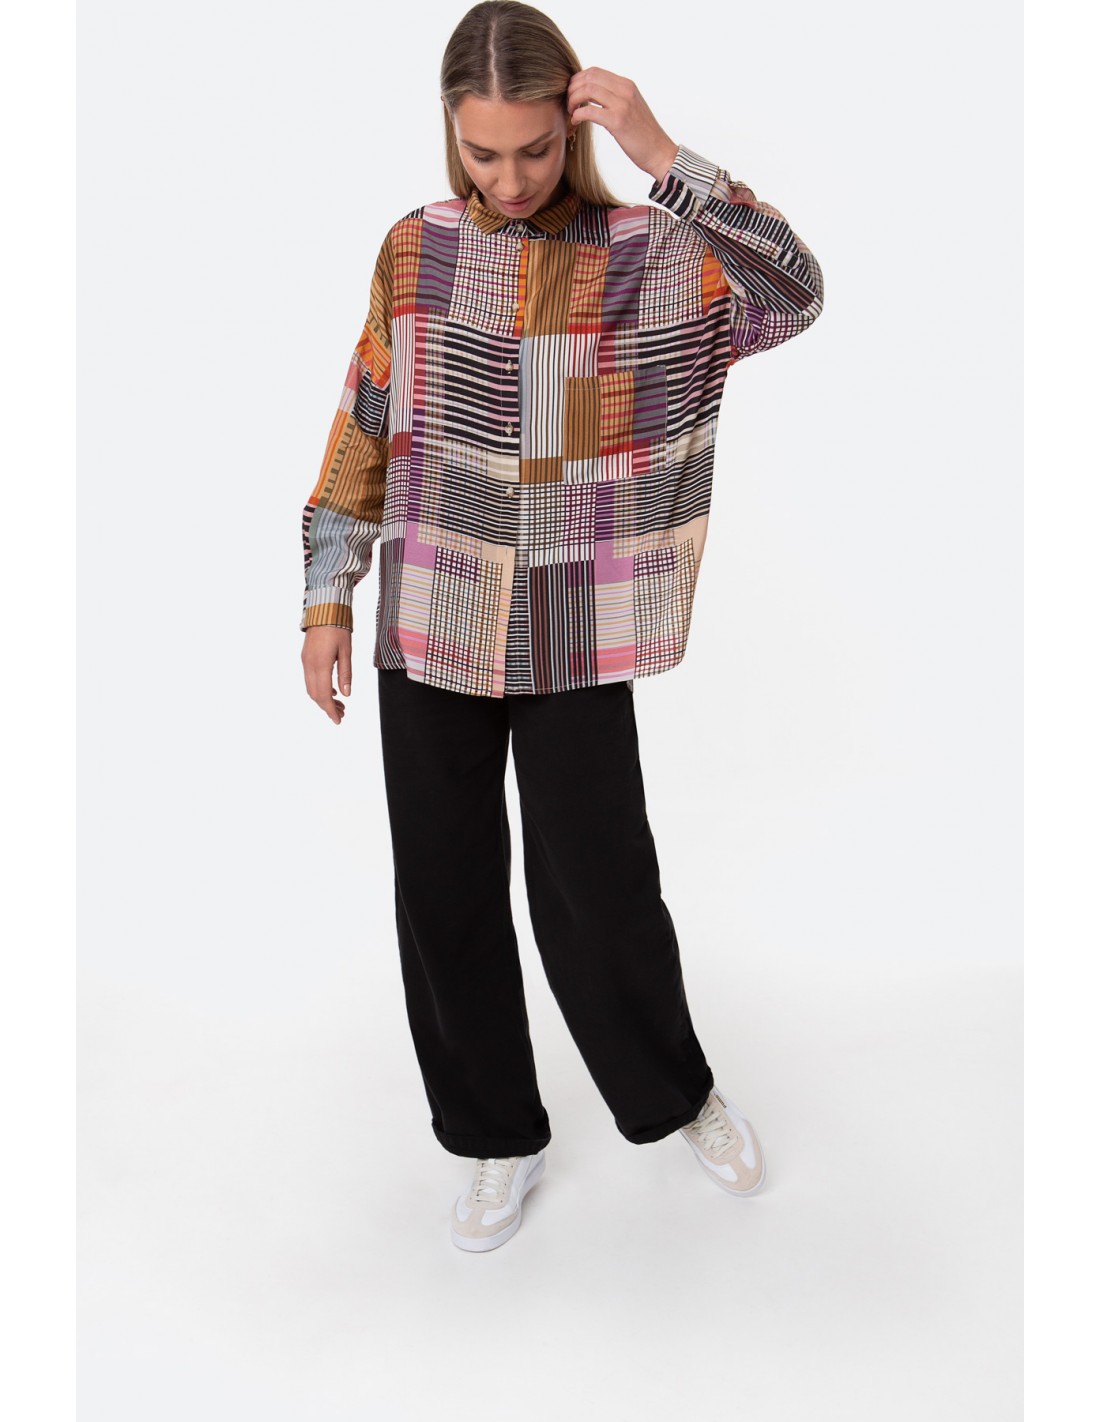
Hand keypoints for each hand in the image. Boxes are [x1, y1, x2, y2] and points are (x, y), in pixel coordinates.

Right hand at [302, 625, 352, 724]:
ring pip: (311, 688)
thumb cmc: (338, 628)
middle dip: (327, 707)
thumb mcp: (346, 651)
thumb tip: (346, 694)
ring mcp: (305, 662)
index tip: (338, 720)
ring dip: (323, 699)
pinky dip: (320, 689)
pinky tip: (333, 691)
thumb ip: (345, 673)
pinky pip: (310, 679)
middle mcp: (309, 665)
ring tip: (340, 705)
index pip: (323, 695)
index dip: (330, 710)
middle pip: (315, 695)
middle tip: (342, 714)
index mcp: (320, 664)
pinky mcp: (305, 658)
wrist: (323, 609)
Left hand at [566, 67, 678, 183]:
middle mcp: (625, 90)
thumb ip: (615, 98)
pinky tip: (575, 122)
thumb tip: (594, 94)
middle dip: (572, 89)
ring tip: (571, 113)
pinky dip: (577, 115)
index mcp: (627, 85)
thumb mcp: (631, 108)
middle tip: (569, 104)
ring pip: (587, 90)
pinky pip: (589, 111)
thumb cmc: (643, 135)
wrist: (659, 152)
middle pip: (588, 77)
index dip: (578, 81)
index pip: (595, 71)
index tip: (572, 94)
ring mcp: (622, 104)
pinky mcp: (617, 121)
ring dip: (573, 101)